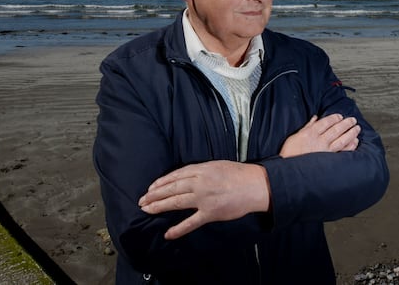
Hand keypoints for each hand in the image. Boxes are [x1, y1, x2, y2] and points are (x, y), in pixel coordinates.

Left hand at [138, 161, 269, 239]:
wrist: (255, 185)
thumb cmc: (239, 174)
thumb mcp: (217, 165)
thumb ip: (201, 170)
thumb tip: (185, 176)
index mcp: (202, 169)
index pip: (175, 175)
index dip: (161, 182)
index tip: (151, 187)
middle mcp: (200, 182)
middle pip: (172, 188)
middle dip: (154, 195)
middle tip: (142, 200)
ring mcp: (204, 198)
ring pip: (176, 202)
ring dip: (159, 206)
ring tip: (147, 210)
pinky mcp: (210, 213)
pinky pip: (191, 222)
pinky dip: (178, 229)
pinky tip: (167, 234)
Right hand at [279, 113, 359, 157]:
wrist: (289, 170)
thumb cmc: (290, 153)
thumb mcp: (295, 136)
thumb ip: (307, 126)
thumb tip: (315, 118)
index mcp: (310, 134)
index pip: (326, 122)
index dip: (334, 118)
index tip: (340, 116)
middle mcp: (319, 141)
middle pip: (336, 129)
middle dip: (346, 123)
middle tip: (353, 120)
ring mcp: (325, 151)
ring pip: (342, 140)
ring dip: (351, 133)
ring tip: (357, 128)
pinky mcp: (329, 160)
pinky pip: (342, 152)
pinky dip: (350, 146)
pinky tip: (355, 142)